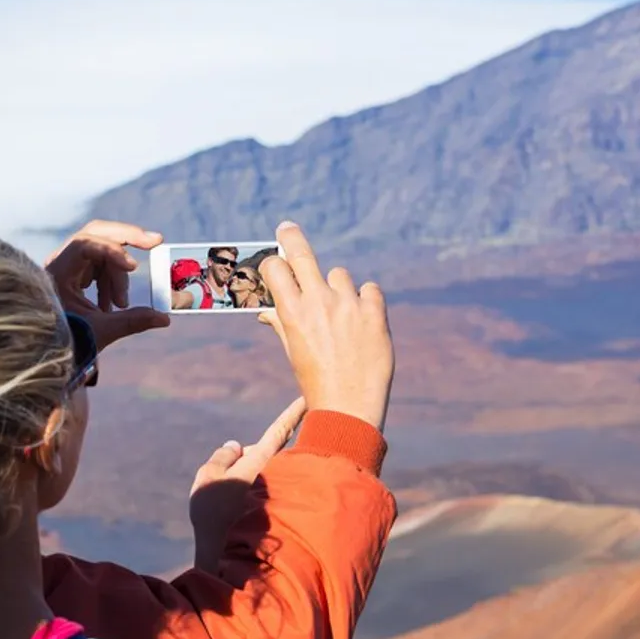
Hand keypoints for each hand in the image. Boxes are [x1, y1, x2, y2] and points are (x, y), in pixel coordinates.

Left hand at [44, 219, 171, 350]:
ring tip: (120, 304)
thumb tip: (164, 318)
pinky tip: (113, 303)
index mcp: (58, 273)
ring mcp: (69, 264)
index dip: (112, 250)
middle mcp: (61, 262)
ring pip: (104, 252)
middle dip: (127, 238)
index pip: (85, 244)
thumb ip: (132, 322)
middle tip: (156, 241)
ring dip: (119, 275)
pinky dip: (113, 279)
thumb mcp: (100, 331)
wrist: (49, 348)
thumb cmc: (68, 339)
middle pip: (97, 234)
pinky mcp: (77, 271)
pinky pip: (102, 264)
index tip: (134, 267)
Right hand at [189, 397, 306, 571]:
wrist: (222, 555)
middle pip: (259, 454)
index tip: (307, 399)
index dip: (293, 413)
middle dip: (243, 459)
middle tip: (223, 485)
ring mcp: (271, 493)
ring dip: (241, 481)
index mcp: (259, 463)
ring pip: (255, 474)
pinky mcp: (268, 509)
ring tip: (226, 508)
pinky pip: (253, 491)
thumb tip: (236, 446)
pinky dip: (243, 498)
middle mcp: (271, 476)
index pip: (280, 431)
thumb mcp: (208, 476)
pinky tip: (232, 517)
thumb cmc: (214, 515)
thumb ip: (223, 456)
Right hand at [257, 222, 393, 429]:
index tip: (275, 257)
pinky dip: (366, 300)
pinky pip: (369, 289)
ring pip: (339, 274)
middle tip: (286, 228)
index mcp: (293, 314)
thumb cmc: (317, 382)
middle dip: (290, 237)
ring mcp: (348, 305)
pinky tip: (363, 321)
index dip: (273, 263)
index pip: (275, 268)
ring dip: (338, 288)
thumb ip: (281, 324)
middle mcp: (319, 303)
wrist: (350, 409)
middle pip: (301, 253)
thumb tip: (264, 310)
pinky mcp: (375, 312)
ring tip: (341, 317)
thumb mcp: (294, 352)